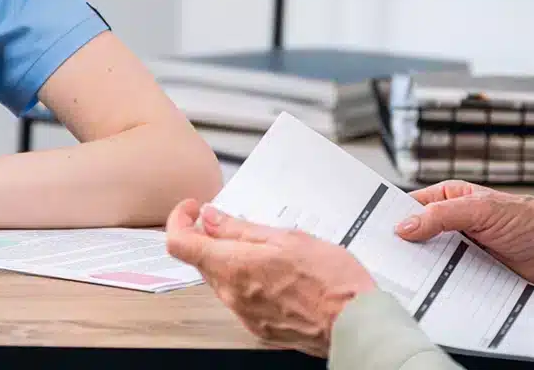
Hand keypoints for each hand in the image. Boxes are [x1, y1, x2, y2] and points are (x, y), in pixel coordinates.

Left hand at [165, 199, 375, 357]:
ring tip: (264, 247)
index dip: (179, 220)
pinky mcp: (257, 325)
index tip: (194, 209)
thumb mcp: (287, 238)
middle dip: (209, 237)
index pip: (179, 243)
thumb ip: (240, 229)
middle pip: (200, 260)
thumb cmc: (331, 282)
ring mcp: (243, 312)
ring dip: (230, 258)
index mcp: (233, 267)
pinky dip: (246, 279)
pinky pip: (239, 297)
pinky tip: (274, 272)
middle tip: (232, 221)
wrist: (353, 323)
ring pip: (220, 278)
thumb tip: (210, 218)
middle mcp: (231, 294)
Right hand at [395, 181, 533, 282]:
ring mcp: (460, 248)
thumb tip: (404, 226)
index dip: (392, 218)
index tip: (374, 233)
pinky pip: (447, 277)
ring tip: (402, 280)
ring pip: (429, 258)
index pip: (411, 206)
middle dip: (403, 247)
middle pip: (417, 236)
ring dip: (420, 268)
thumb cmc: (527, 219)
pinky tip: (428, 291)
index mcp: (449, 198)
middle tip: (384, 261)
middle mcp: (451, 222)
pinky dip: (439, 283)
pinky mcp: (470, 271)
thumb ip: (442, 216)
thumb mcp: (481, 210)